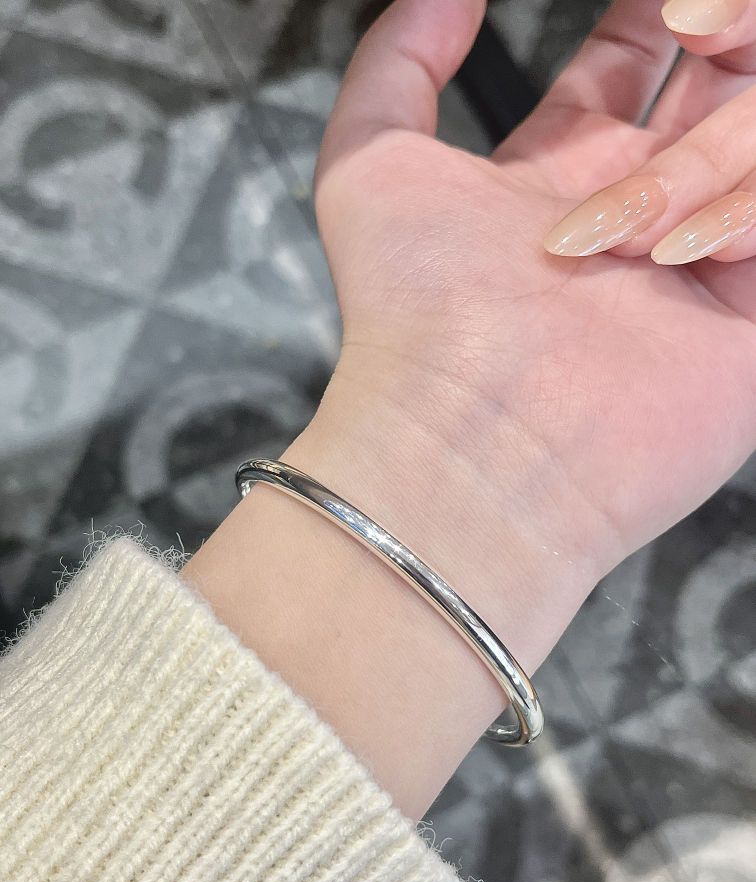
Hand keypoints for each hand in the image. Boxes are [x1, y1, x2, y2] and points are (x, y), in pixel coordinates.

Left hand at [314, 0, 755, 575]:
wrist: (474, 441)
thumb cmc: (413, 320)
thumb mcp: (369, 166)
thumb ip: (398, 62)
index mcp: (565, 171)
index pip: (628, 61)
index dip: (647, 16)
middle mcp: (638, 207)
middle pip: (718, 81)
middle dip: (719, 34)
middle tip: (691, 23)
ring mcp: (698, 262)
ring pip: (755, 135)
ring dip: (703, 155)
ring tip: (634, 229)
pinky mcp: (748, 320)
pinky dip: (743, 213)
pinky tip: (684, 252)